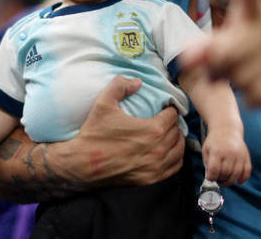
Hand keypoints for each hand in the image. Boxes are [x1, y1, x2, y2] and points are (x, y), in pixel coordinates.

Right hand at [62, 75, 185, 186]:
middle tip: (165, 119)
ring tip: (169, 134)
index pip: (173, 116)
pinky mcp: (150, 179)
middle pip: (177, 132)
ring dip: (176, 140)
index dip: (169, 109)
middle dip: (173, 124)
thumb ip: (120, 86)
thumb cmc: (94, 134)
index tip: (164, 108)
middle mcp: (158, 150)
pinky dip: (175, 158)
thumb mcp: (104, 103)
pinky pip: (174, 168)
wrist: (82, 164)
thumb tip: (137, 81)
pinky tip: (168, 151)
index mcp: (152, 130)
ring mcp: (155, 167)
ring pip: (179, 150)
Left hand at [182, 0, 260, 114]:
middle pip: (227, 53)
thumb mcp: (223, 52)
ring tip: (252, 78)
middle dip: (220, 68)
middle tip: (229, 70)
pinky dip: (253, 99)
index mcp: (254, 14)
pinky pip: (258, 94)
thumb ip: (203, 52)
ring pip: (242, 77)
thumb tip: (186, 57)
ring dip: (239, 85)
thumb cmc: (249, 62)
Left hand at [202, 129, 250, 186]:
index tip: (210, 178)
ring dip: (230, 181)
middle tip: (217, 179)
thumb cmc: (215, 140)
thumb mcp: (206, 149)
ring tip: (225, 182)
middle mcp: (229, 153)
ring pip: (236, 174)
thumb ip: (207, 163)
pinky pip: (247, 170)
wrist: (227, 128)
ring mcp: (239, 155)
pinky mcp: (246, 156)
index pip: (214, 170)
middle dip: (220, 179)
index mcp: (217, 151)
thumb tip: (211, 177)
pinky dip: (243, 178)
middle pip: (225, 173)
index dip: (211, 177)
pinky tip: (238, 182)